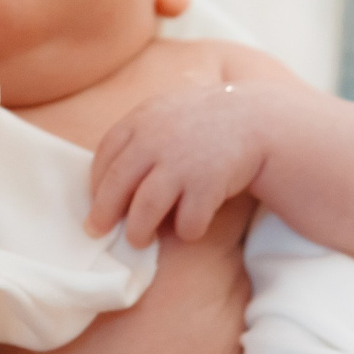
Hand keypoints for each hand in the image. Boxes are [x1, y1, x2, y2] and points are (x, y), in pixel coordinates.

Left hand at [85, 80, 274, 244]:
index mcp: (142, 120)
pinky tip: (190, 227)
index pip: (104, 156)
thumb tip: (104, 179)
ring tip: (138, 240)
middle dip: (104, 214)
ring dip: (137, 231)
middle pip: (116, 186)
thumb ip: (137, 136)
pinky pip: (186, 222)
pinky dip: (186, 231)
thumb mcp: (166, 113)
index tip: (96, 201)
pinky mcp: (207, 185)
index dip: (96, 184)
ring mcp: (181, 163)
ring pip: (144, 210)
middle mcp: (156, 140)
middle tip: (98, 231)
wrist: (257, 119)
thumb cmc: (204, 123)